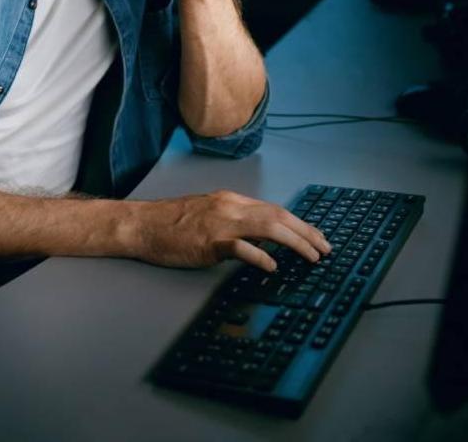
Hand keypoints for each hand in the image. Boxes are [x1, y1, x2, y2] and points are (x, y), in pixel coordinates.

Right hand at [126, 190, 331, 272]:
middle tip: (326, 249)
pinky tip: (274, 267)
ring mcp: (220, 223)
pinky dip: (260, 256)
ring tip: (312, 257)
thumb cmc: (169, 224)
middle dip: (307, 232)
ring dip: (295, 243)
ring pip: (268, 227)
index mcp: (231, 201)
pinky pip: (241, 248)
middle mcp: (230, 207)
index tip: (317, 237)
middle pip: (278, 216)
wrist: (140, 225)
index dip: (300, 224)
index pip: (275, 209)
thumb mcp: (208, 214)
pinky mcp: (208, 241)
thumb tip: (261, 240)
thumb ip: (234, 223)